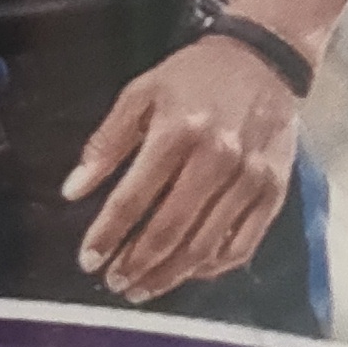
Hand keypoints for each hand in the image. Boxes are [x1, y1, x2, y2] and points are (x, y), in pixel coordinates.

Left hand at [63, 35, 298, 301]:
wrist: (263, 58)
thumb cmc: (195, 76)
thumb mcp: (140, 93)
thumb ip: (106, 143)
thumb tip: (73, 191)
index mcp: (178, 131)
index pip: (134, 198)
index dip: (107, 234)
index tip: (89, 259)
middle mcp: (217, 158)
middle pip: (169, 230)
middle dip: (136, 264)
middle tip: (115, 282)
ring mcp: (249, 178)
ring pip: (204, 246)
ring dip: (169, 275)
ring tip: (143, 288)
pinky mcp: (273, 191)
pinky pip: (241, 245)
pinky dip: (212, 267)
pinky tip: (188, 272)